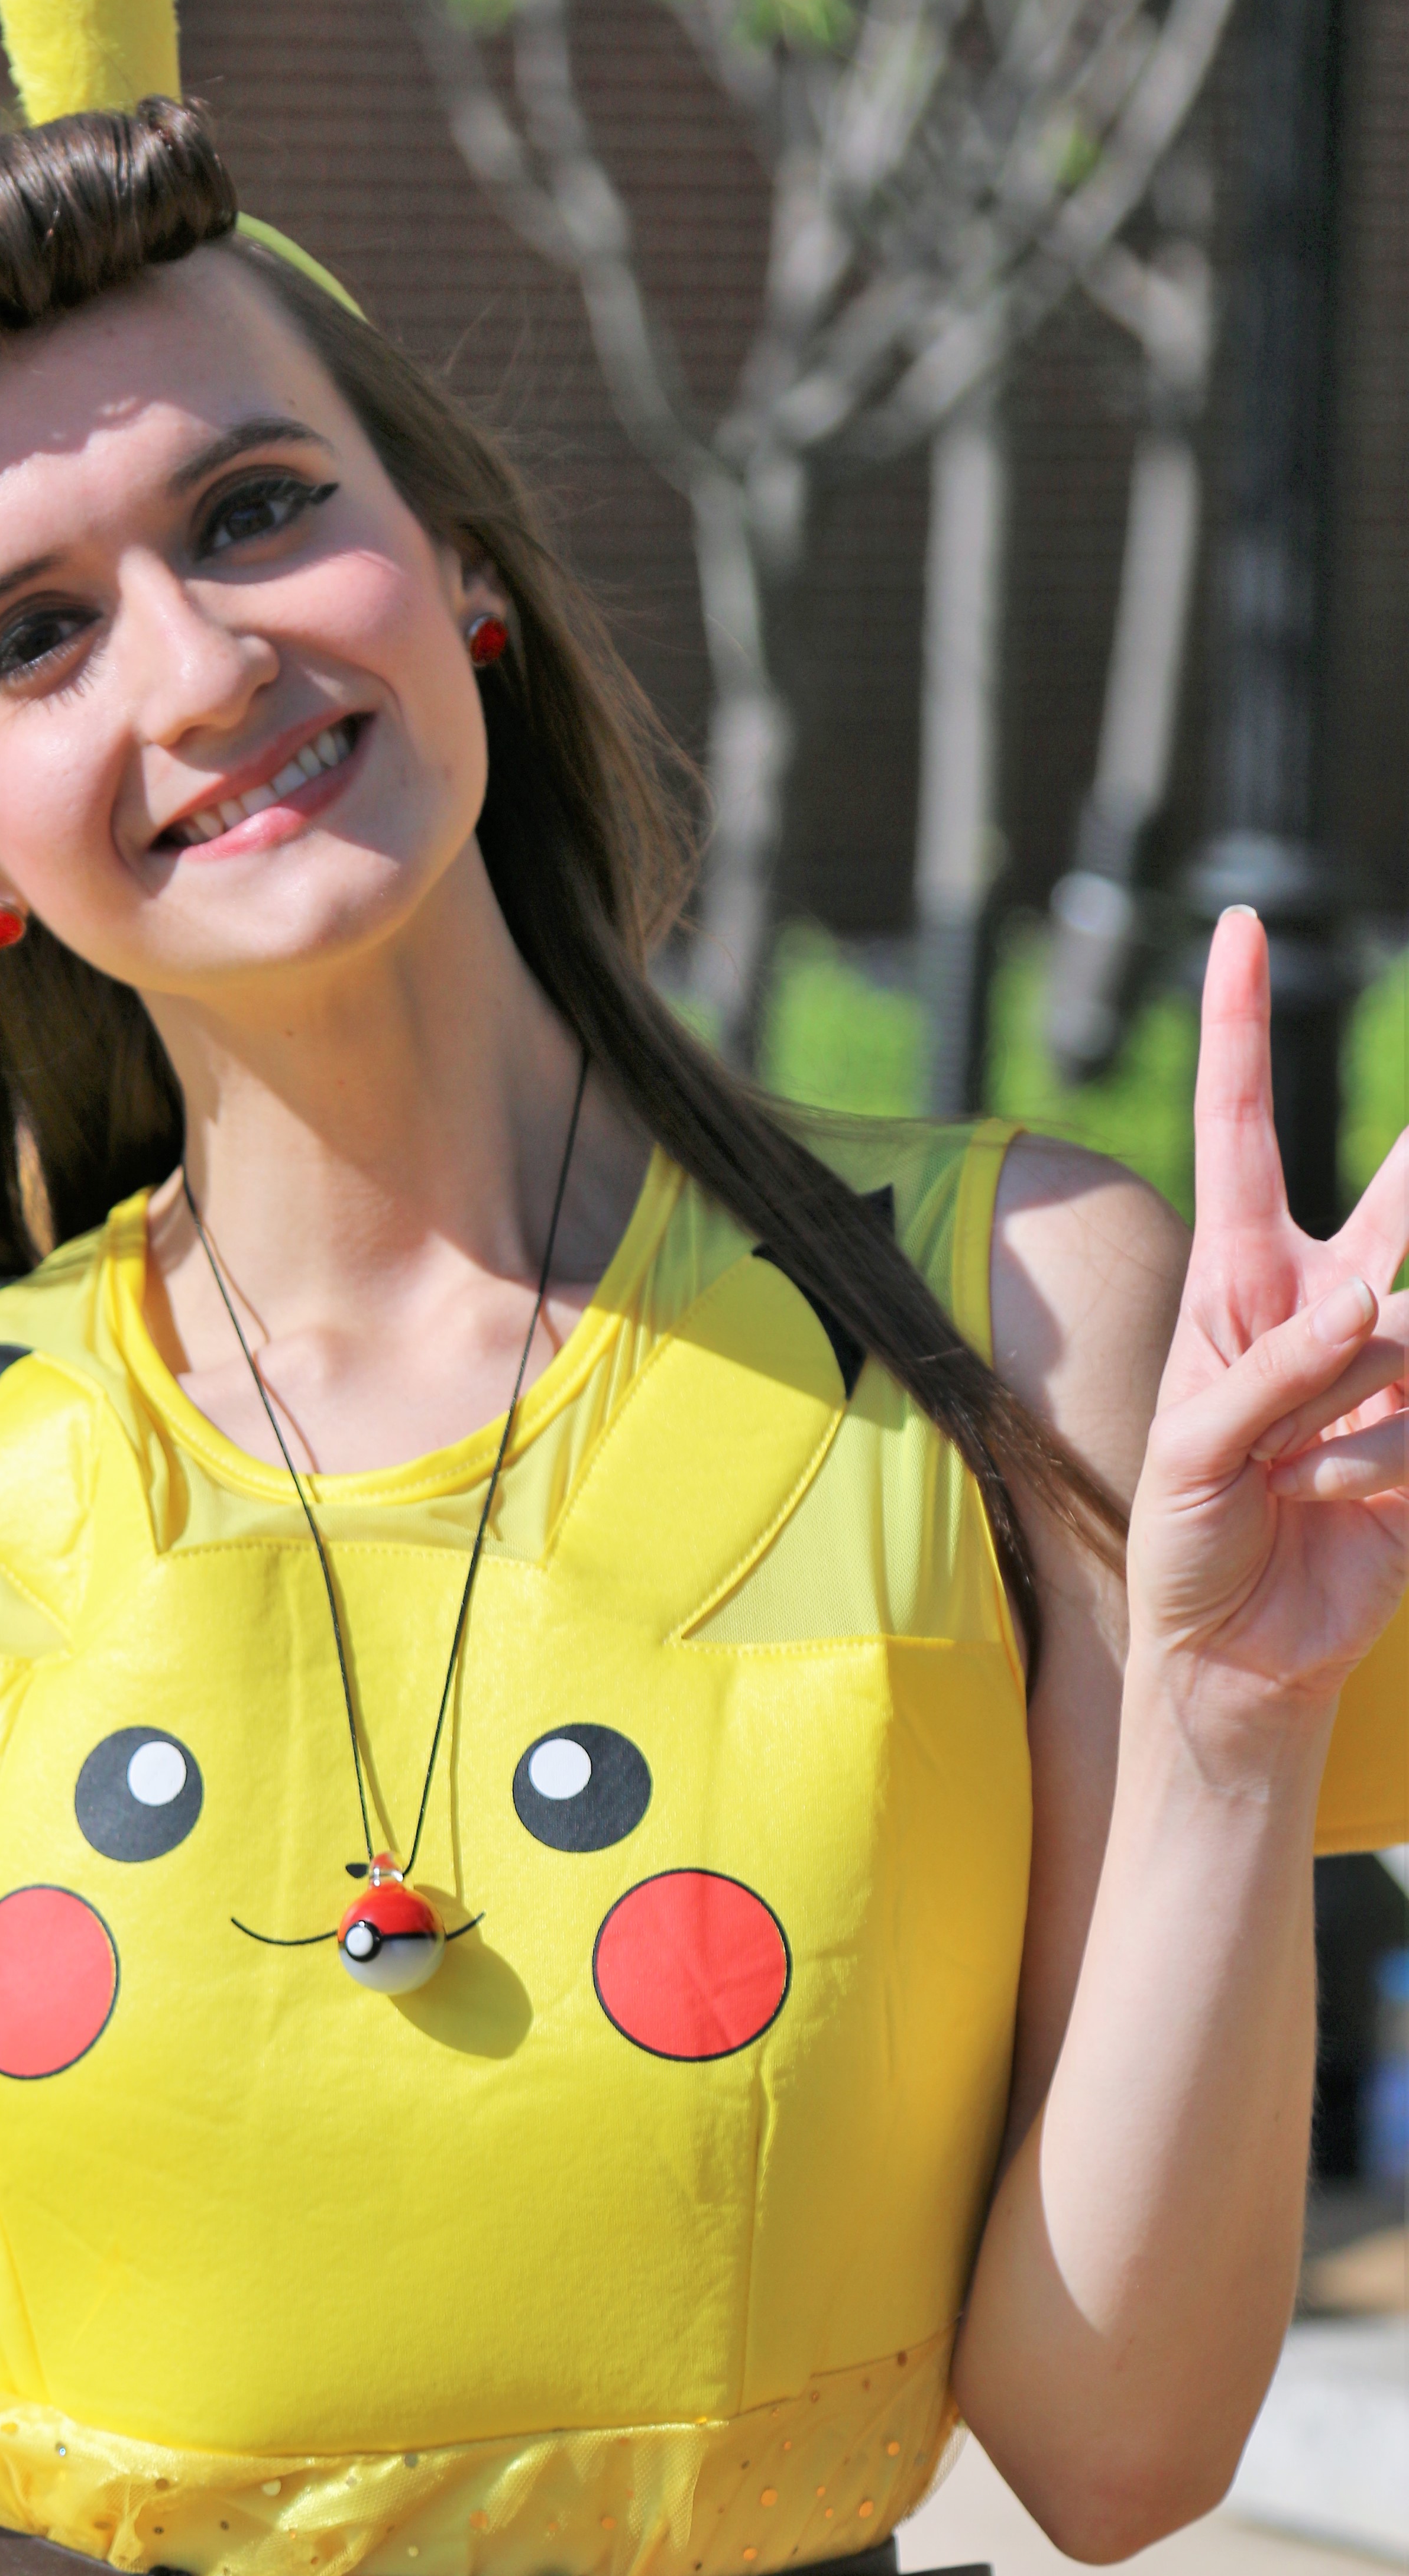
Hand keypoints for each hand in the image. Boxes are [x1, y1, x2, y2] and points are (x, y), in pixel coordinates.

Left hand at [1126, 911, 1407, 1720]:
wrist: (1236, 1650)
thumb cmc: (1188, 1540)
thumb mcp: (1191, 1453)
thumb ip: (1273, 1377)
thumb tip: (1370, 1312)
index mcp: (1240, 1277)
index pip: (1242, 1126)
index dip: (1238, 1028)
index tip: (1237, 924)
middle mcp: (1326, 1298)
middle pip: (1400, 1193)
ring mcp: (1391, 1361)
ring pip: (1407, 1326)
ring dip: (1349, 1411)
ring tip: (1301, 1474)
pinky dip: (1375, 1465)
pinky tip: (1340, 1504)